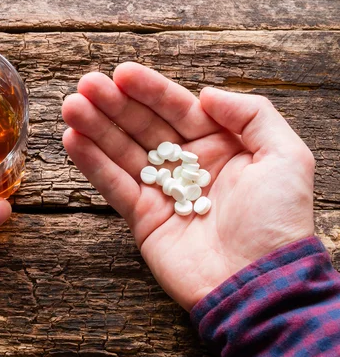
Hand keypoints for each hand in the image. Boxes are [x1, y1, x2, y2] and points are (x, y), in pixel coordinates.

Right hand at [62, 62, 313, 310]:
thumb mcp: (286, 156)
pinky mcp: (142, 218)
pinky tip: (73, 139)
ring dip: (96, 128)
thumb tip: (206, 94)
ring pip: (123, 152)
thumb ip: (251, 115)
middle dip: (114, 104)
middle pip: (143, 127)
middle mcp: (187, 165)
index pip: (178, 109)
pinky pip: (113, 185)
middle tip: (85, 85)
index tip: (122, 72)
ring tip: (71, 106)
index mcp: (220, 146)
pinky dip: (92, 164)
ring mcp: (162, 191)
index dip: (150, 90)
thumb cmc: (277, 222)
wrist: (259, 283)